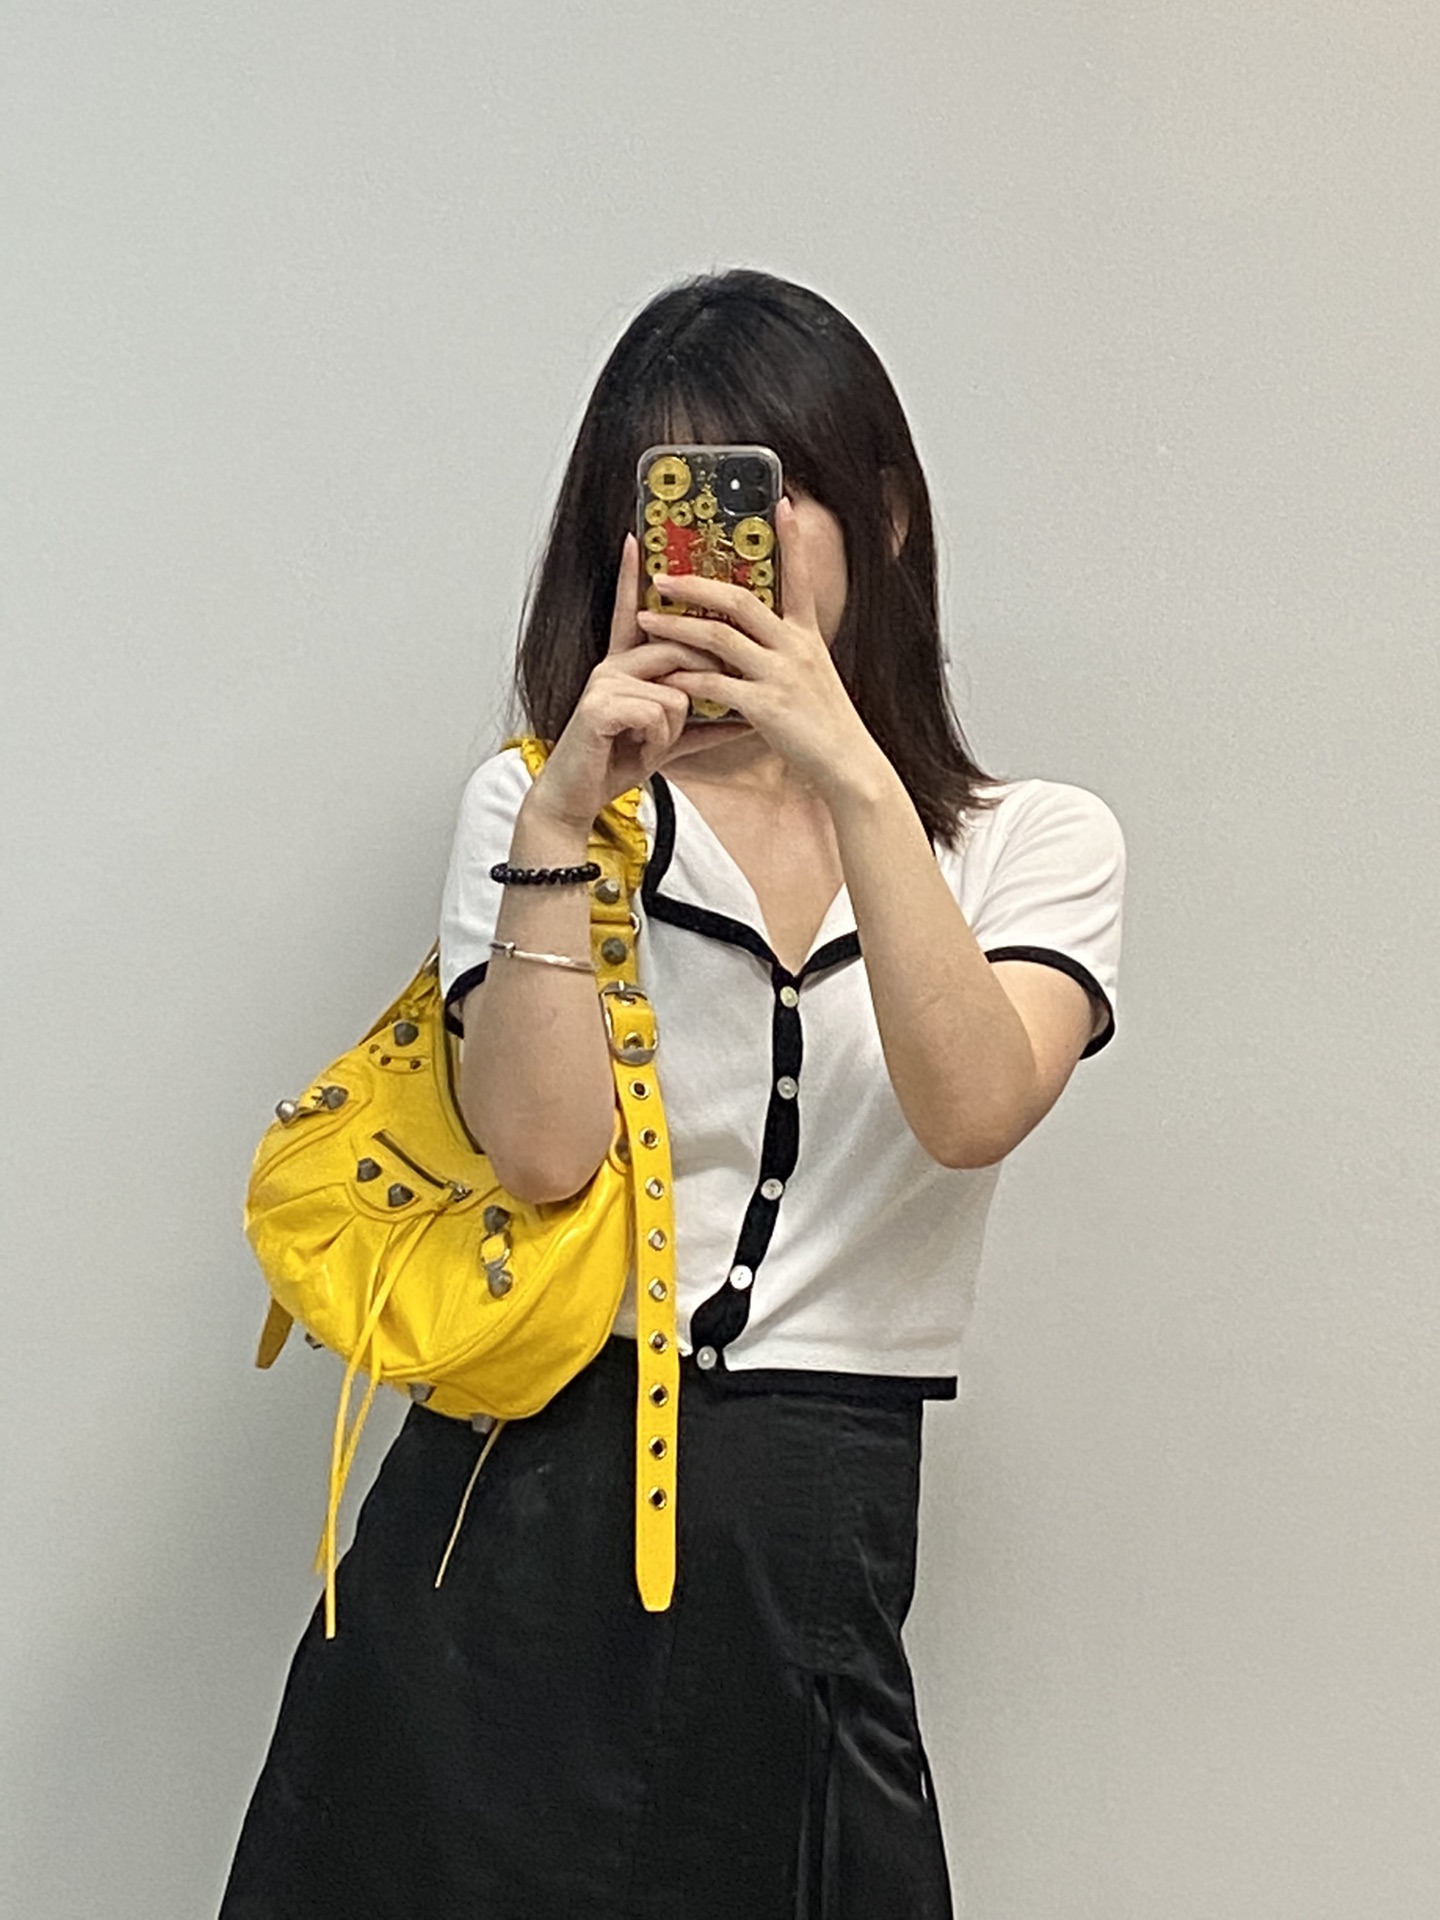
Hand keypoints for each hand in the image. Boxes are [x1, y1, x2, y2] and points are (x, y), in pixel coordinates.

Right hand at [529, 532, 755, 829]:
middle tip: (673, 723)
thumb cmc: (615, 764)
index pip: (632, 613)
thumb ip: (703, 728)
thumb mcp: (667, 741)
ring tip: (648, 745)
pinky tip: (636, 750)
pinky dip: (659, 739)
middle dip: (695, 687)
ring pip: (676, 688)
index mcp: (624, 666)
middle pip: (678, 648)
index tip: (636, 538)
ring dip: (671, 728)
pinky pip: (660, 710)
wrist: (577, 798)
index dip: (632, 575)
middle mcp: (612, 665)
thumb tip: (743, 722)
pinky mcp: (600, 706)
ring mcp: (604, 682)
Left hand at [634, 497, 879, 804]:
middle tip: (663, 576)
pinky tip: (666, 674)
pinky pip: (716, 684)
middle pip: (741, 600)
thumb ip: (788, 654)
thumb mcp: (814, 677)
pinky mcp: (766, 706)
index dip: (792, 539)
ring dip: (678, 625)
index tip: (783, 502)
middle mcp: (795, 648)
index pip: (799, 577)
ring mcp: (780, 675)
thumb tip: (761, 640)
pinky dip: (687, 677)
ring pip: (720, 637)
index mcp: (808, 637)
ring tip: (645, 618)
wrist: (850, 765)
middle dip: (697, 584)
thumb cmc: (827, 728)